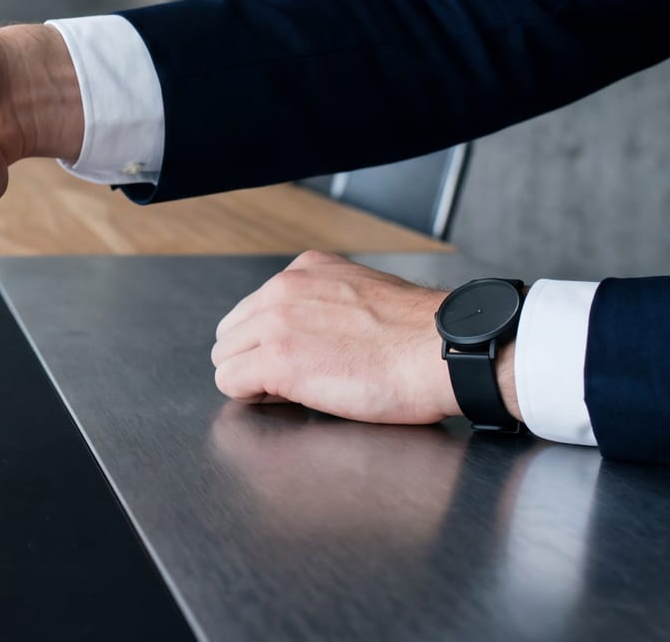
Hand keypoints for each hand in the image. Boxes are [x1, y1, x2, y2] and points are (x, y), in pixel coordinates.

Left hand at [210, 251, 516, 423]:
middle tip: (293, 380)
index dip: (272, 340)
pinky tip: (289, 399)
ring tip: (295, 391)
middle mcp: (284, 288)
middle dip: (253, 357)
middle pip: (232, 331)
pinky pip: (231, 382)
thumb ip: (328, 303)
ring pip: (225, 356)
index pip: (256, 307)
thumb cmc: (421, 336)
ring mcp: (276, 323)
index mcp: (306, 270)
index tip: (301, 357)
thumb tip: (314, 330)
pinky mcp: (277, 360)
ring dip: (252, 378)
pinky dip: (252, 396)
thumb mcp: (365, 294)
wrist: (444, 351)